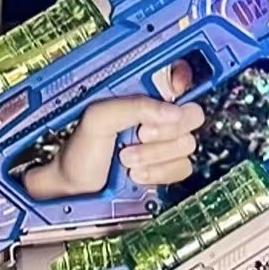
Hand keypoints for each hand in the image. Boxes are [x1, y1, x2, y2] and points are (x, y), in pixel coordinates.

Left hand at [24, 62, 203, 198]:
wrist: (76, 193)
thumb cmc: (79, 153)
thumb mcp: (98, 119)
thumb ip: (135, 107)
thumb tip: (173, 112)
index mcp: (140, 98)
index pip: (176, 76)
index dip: (183, 79)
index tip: (175, 90)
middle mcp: (156, 118)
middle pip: (191, 114)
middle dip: (164, 130)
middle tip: (139, 135)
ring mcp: (164, 145)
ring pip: (187, 144)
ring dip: (154, 155)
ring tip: (127, 159)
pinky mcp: (167, 169)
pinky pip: (183, 167)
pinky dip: (159, 173)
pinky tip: (138, 174)